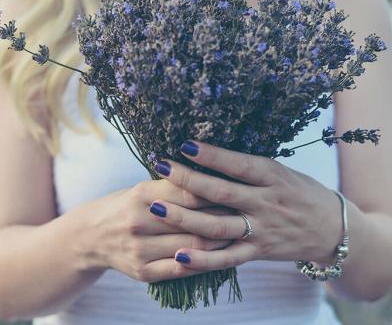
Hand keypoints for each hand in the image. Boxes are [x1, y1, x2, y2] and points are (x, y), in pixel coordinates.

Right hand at [77, 179, 233, 282]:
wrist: (91, 236)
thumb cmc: (126, 205)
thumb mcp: (143, 187)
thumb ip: (174, 183)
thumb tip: (212, 173)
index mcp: (141, 194)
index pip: (188, 192)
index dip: (216, 191)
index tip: (237, 189)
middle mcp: (139, 221)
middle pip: (194, 221)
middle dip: (224, 217)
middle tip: (247, 212)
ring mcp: (140, 249)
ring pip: (193, 247)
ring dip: (220, 241)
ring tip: (239, 233)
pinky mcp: (142, 271)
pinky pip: (182, 269)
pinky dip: (205, 261)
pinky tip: (220, 255)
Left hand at [150, 140, 342, 271]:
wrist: (333, 228)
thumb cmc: (302, 192)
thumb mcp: (281, 172)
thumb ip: (249, 168)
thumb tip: (210, 155)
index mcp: (273, 177)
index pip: (238, 164)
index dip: (212, 155)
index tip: (184, 144)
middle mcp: (266, 203)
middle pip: (221, 193)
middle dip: (188, 180)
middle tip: (161, 166)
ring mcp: (261, 230)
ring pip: (218, 226)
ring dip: (185, 218)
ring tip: (157, 207)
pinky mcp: (258, 252)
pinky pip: (227, 258)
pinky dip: (203, 259)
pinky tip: (179, 254)